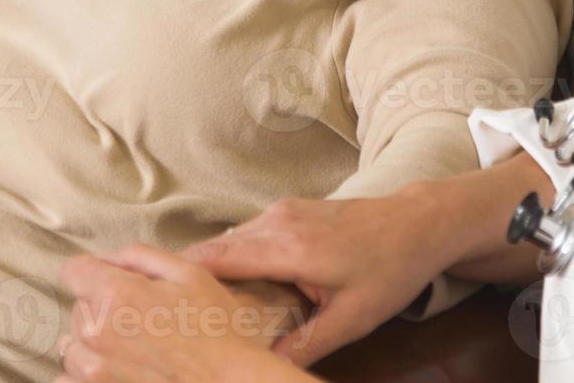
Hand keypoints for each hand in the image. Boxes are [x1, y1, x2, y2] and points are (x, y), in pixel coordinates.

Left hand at [57, 246, 315, 382]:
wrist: (230, 382)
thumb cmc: (216, 331)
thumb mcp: (190, 274)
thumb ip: (140, 256)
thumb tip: (109, 259)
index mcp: (117, 295)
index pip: (74, 270)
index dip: (96, 272)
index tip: (114, 283)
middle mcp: (96, 334)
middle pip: (76, 307)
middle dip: (102, 308)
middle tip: (142, 319)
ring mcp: (93, 371)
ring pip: (71, 345)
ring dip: (92, 343)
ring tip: (131, 348)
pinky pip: (68, 378)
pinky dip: (86, 373)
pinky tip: (118, 369)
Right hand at [182, 192, 450, 366]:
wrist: (418, 223)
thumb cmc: (390, 270)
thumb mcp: (352, 319)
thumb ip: (304, 344)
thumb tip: (263, 367)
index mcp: (288, 247)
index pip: (216, 259)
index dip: (181, 278)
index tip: (155, 300)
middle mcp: (277, 221)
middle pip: (215, 248)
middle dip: (190, 278)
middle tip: (170, 312)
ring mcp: (283, 210)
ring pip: (230, 239)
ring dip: (213, 268)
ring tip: (196, 303)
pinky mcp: (290, 208)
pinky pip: (248, 233)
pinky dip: (234, 256)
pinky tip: (234, 285)